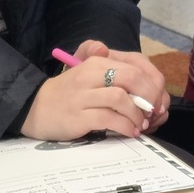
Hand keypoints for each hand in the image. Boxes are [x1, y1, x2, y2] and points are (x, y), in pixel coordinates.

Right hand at [21, 40, 169, 140]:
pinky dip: (125, 126)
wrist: (34, 107)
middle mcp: (90, 74)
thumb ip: (117, 72)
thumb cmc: (69, 93)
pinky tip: (130, 131)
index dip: (154, 81)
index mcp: (97, 61)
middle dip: (149, 96)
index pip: (136, 63)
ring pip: (121, 98)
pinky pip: (109, 119)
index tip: (158, 98)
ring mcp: (83, 95)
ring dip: (138, 114)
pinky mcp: (78, 116)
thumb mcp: (90, 73)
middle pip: (132, 78)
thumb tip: (148, 82)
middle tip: (153, 112)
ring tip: (141, 124)